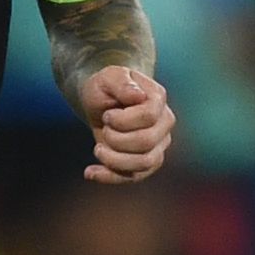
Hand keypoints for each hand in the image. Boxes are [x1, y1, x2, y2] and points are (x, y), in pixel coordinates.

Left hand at [73, 65, 175, 185]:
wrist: (103, 102)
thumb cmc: (106, 87)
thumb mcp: (108, 77)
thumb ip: (122, 83)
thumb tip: (138, 97)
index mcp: (158, 99)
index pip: (148, 117)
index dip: (122, 120)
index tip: (107, 116)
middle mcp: (164, 123)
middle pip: (146, 142)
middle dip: (116, 139)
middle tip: (103, 128)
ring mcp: (159, 144)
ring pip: (144, 164)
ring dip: (114, 160)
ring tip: (98, 148)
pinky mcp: (147, 162)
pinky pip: (134, 177)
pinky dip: (110, 177)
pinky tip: (90, 172)